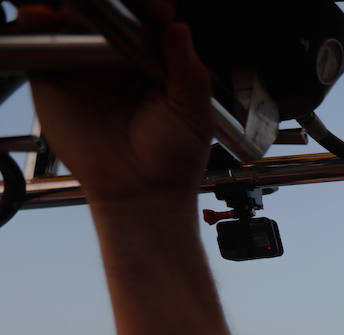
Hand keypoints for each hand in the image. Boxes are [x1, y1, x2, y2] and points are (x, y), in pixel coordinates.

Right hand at [13, 2, 211, 202]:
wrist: (141, 195)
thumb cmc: (172, 160)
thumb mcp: (193, 114)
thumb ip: (189, 72)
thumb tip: (179, 30)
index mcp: (152, 60)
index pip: (147, 20)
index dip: (150, 8)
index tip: (159, 9)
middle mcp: (116, 58)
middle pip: (105, 12)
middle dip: (107, 1)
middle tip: (114, 2)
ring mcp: (84, 66)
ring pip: (71, 20)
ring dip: (72, 7)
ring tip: (78, 8)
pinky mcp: (53, 79)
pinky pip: (40, 44)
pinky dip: (36, 24)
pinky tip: (46, 19)